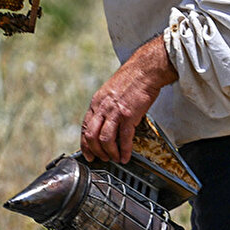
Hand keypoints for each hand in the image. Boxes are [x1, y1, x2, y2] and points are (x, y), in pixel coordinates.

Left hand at [81, 36, 177, 164]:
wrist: (144, 70)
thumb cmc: (130, 79)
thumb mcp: (109, 91)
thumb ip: (105, 106)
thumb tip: (104, 120)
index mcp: (96, 102)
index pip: (85, 127)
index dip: (85, 144)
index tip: (88, 154)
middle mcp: (102, 108)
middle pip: (91, 136)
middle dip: (95, 152)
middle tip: (102, 159)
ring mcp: (115, 112)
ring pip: (105, 140)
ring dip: (109, 153)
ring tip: (115, 158)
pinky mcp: (129, 115)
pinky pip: (124, 138)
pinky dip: (125, 151)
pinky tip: (126, 156)